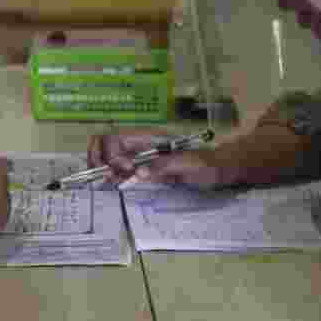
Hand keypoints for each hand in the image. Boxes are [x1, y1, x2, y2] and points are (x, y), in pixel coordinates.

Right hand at [87, 130, 220, 187]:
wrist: (221, 168)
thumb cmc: (209, 164)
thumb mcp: (192, 164)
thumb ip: (166, 166)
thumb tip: (139, 172)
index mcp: (150, 138)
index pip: (116, 137)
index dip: (112, 154)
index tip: (127, 171)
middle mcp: (142, 144)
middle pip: (106, 142)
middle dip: (99, 158)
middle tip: (108, 177)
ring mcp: (142, 156)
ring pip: (109, 154)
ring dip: (103, 167)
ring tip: (110, 181)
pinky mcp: (145, 168)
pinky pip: (121, 168)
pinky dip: (112, 175)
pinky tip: (116, 183)